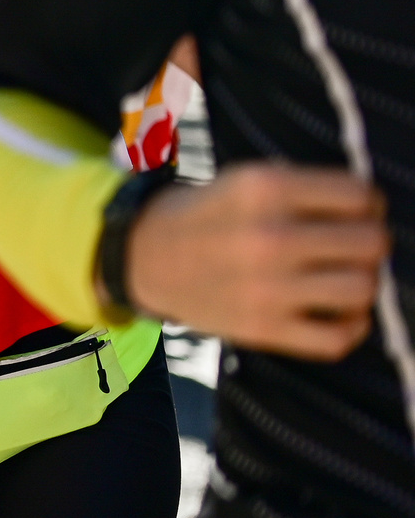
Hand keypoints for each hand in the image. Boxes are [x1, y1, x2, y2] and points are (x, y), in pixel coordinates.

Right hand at [127, 163, 387, 358]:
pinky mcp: (263, 329)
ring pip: (363, 289)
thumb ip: (309, 190)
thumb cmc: (208, 215)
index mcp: (265, 189)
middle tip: (352, 246)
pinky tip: (337, 312)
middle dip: (370, 242)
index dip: (368, 204)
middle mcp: (269, 237)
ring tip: (343, 277)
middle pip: (371, 242)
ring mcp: (267, 288)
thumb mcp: (248, 178)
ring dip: (363, 282)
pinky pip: (338, 339)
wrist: (145, 257)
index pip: (360, 196)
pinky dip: (351, 327)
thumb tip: (372, 216)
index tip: (357, 212)